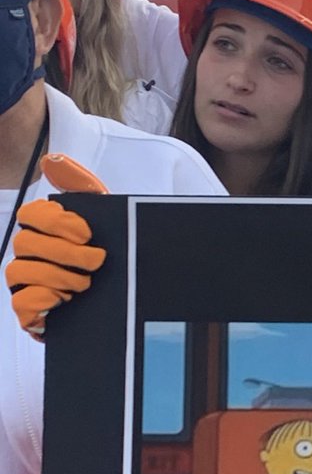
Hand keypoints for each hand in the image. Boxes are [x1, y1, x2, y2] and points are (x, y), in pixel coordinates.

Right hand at [6, 156, 107, 339]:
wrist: (132, 300)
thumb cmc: (115, 254)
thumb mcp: (107, 218)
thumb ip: (82, 186)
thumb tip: (51, 160)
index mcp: (45, 232)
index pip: (30, 215)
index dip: (54, 221)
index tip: (87, 233)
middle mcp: (30, 256)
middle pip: (25, 244)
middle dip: (63, 252)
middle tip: (97, 261)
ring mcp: (28, 284)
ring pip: (18, 273)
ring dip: (56, 276)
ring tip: (86, 284)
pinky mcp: (32, 313)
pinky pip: (20, 304)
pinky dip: (41, 299)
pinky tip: (64, 300)